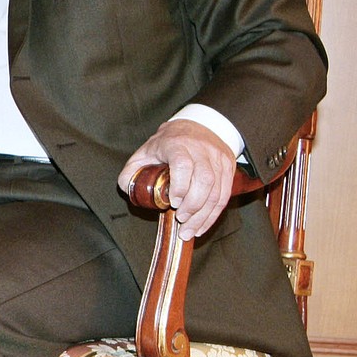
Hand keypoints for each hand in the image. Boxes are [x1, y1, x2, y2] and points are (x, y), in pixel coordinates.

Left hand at [117, 119, 236, 240]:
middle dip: (193, 205)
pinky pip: (224, 195)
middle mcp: (202, 150)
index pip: (182, 164)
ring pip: (217, 190)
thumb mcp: (145, 151)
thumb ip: (132, 170)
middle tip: (180, 220)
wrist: (199, 126)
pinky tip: (201, 226)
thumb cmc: (168, 143)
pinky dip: (213, 214)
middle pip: (204, 180)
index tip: (172, 202)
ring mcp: (218, 160)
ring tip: (189, 231)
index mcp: (177, 144)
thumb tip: (128, 189)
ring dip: (204, 215)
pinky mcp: (228, 169)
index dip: (179, 185)